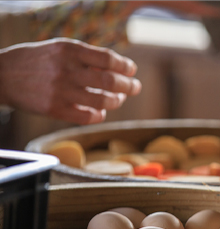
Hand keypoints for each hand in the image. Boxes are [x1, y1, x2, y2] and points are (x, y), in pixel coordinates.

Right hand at [0, 38, 140, 123]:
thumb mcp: (59, 49)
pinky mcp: (55, 109)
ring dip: (116, 101)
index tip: (131, 70)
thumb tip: (118, 68)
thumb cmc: (37, 61)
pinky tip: (100, 112)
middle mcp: (66, 70)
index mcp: (69, 50)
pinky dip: (99, 115)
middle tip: (135, 87)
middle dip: (129, 86)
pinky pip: (88, 117)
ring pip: (102, 101)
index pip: (108, 59)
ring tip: (118, 99)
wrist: (2, 75)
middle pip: (110, 81)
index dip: (125, 66)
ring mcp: (61, 91)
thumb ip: (86, 56)